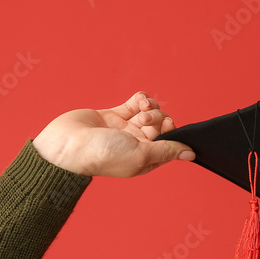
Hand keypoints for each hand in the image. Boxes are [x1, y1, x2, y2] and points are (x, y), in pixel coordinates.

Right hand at [31, 92, 194, 176]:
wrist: (68, 144)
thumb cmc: (103, 155)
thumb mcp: (141, 155)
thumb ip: (166, 151)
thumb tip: (191, 154)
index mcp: (146, 159)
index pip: (171, 143)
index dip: (173, 133)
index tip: (167, 127)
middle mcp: (138, 145)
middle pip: (162, 126)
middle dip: (158, 119)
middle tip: (144, 121)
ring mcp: (126, 129)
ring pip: (150, 112)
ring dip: (150, 108)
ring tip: (139, 111)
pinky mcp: (114, 115)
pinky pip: (135, 103)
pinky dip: (141, 98)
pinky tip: (138, 100)